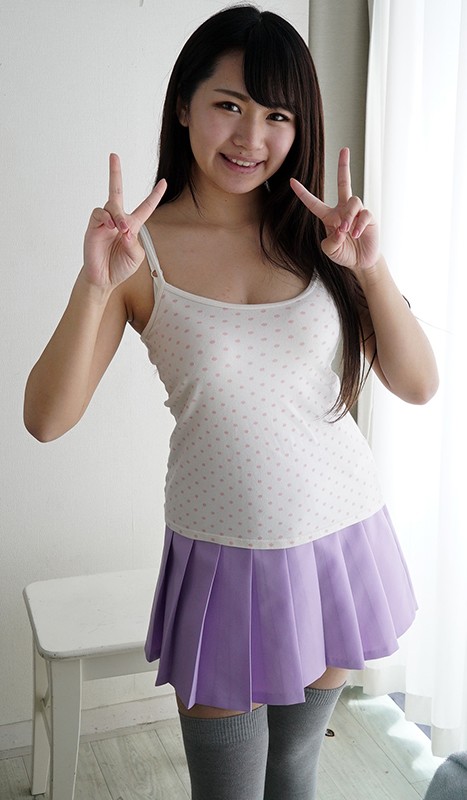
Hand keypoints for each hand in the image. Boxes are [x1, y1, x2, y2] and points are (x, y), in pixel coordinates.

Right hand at [83, 153, 166, 288]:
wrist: (103, 278)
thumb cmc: (120, 267)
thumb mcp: (136, 256)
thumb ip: (134, 242)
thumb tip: (124, 229)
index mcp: (132, 226)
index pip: (145, 207)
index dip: (154, 195)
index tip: (163, 182)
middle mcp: (117, 219)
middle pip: (117, 190)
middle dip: (115, 172)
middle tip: (113, 155)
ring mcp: (104, 222)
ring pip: (111, 206)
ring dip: (118, 216)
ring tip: (120, 230)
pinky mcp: (93, 226)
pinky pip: (99, 213)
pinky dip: (106, 217)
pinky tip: (111, 227)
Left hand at [290, 147, 379, 272]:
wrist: (361, 261)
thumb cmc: (344, 253)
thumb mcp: (330, 250)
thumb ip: (330, 241)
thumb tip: (340, 229)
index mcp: (329, 216)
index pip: (314, 202)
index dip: (303, 193)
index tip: (292, 181)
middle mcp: (343, 209)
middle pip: (344, 182)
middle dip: (344, 166)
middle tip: (344, 149)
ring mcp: (357, 212)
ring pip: (353, 200)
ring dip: (348, 216)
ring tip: (346, 231)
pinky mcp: (369, 217)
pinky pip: (364, 214)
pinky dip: (358, 225)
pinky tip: (356, 235)